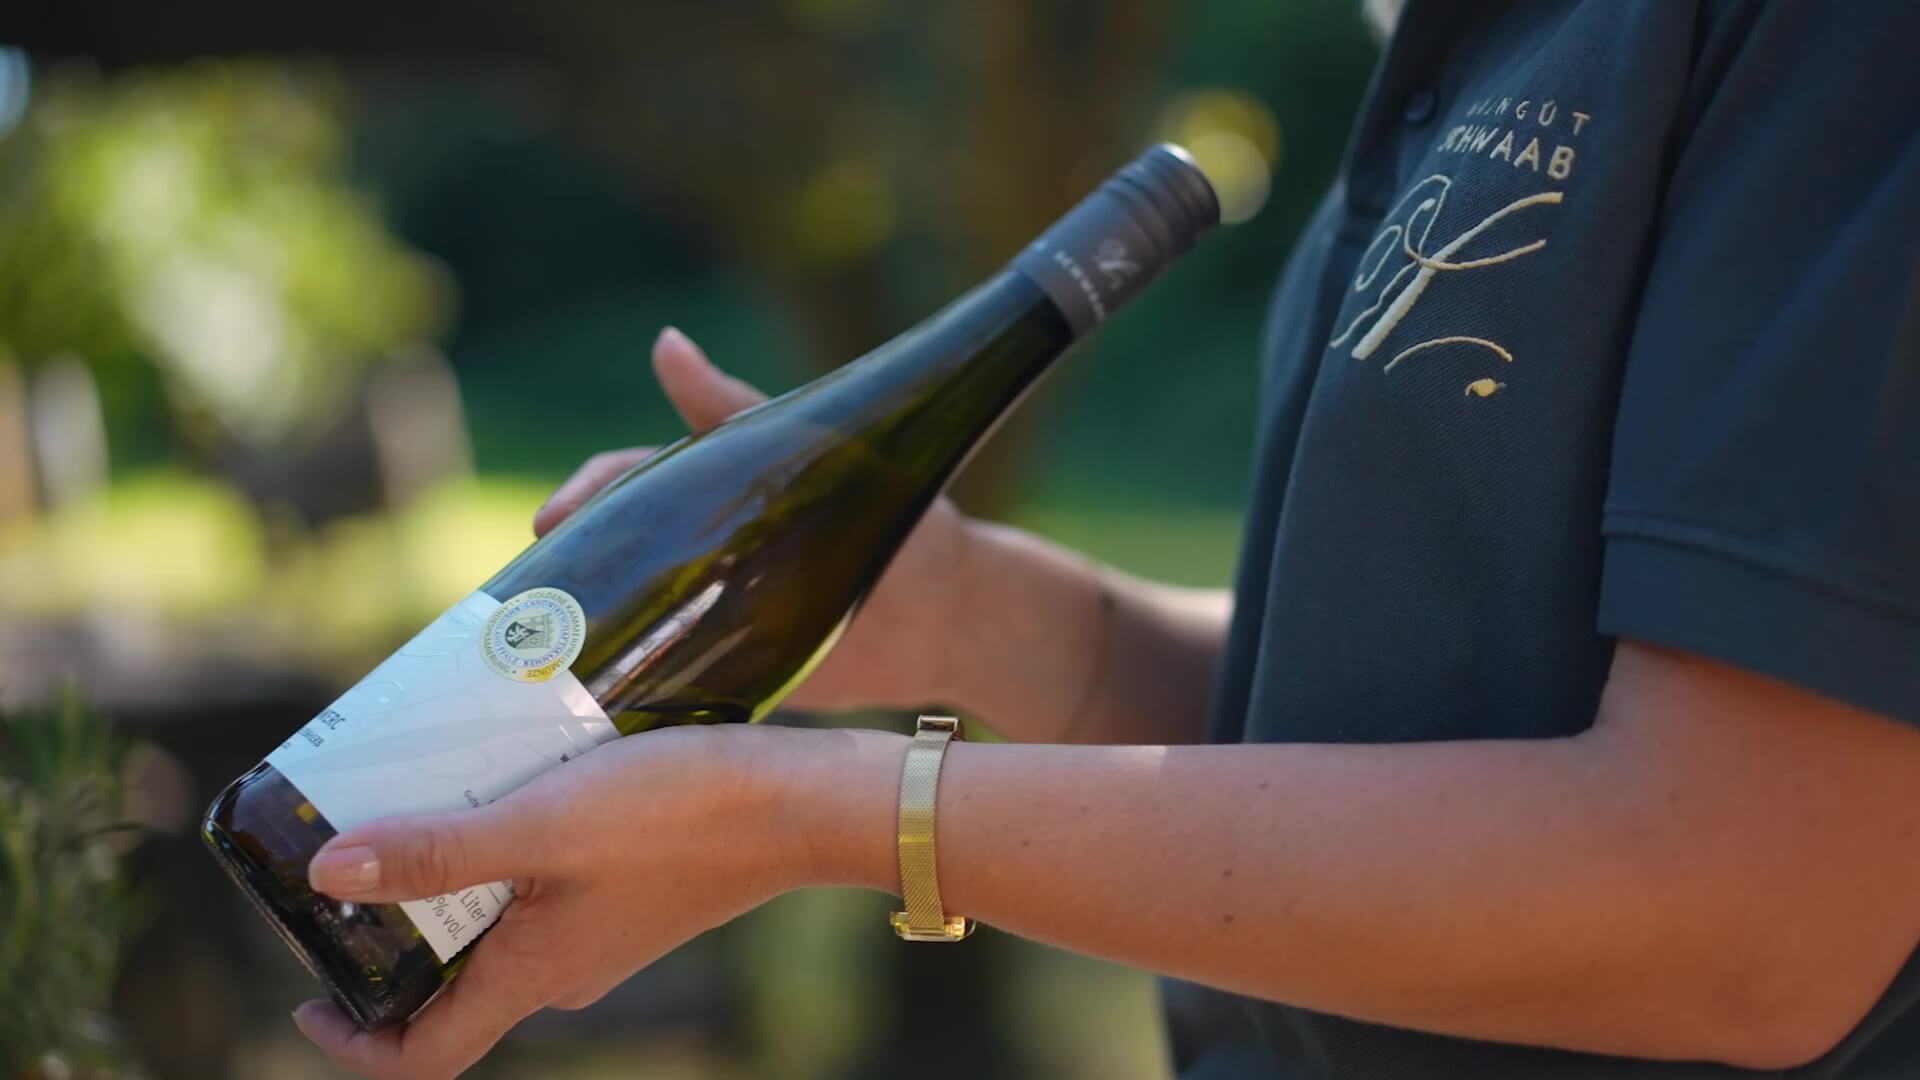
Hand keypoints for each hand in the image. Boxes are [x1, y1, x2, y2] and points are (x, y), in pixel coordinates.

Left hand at [290, 725, 829, 1078]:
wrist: (799, 801)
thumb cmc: (677, 816)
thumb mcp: (541, 826)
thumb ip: (437, 850)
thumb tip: (327, 874)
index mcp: (531, 977)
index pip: (421, 1056)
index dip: (352, 1042)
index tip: (308, 994)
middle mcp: (561, 971)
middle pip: (450, 983)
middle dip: (392, 930)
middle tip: (360, 849)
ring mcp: (599, 934)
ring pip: (496, 927)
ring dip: (449, 879)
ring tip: (426, 798)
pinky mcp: (629, 892)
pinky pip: (542, 891)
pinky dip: (505, 853)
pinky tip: (510, 784)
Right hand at [533, 326, 976, 714]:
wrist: (948, 619)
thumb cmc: (894, 517)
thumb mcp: (815, 456)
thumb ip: (736, 412)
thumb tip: (663, 343)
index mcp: (711, 496)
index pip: (624, 487)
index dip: (583, 499)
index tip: (549, 520)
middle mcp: (697, 556)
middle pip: (608, 558)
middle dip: (562, 574)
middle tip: (525, 601)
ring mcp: (705, 619)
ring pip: (620, 622)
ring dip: (576, 636)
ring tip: (530, 660)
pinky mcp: (725, 678)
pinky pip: (659, 686)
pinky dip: (622, 697)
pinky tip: (580, 716)